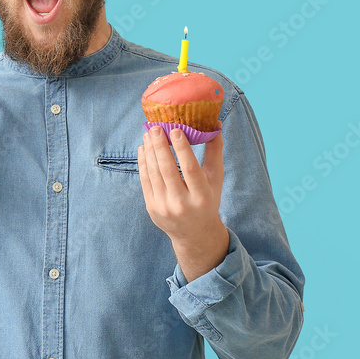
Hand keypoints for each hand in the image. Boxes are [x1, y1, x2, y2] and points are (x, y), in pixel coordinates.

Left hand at [137, 126, 228, 281]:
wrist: (194, 233)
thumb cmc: (207, 200)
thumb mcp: (215, 179)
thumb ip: (215, 152)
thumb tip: (215, 124)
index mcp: (202, 196)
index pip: (190, 169)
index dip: (182, 149)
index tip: (175, 129)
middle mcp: (182, 204)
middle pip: (168, 170)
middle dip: (160, 147)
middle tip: (155, 127)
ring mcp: (164, 207)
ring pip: (154, 174)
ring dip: (150, 152)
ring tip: (148, 134)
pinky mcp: (152, 208)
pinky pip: (145, 181)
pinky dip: (143, 163)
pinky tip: (143, 149)